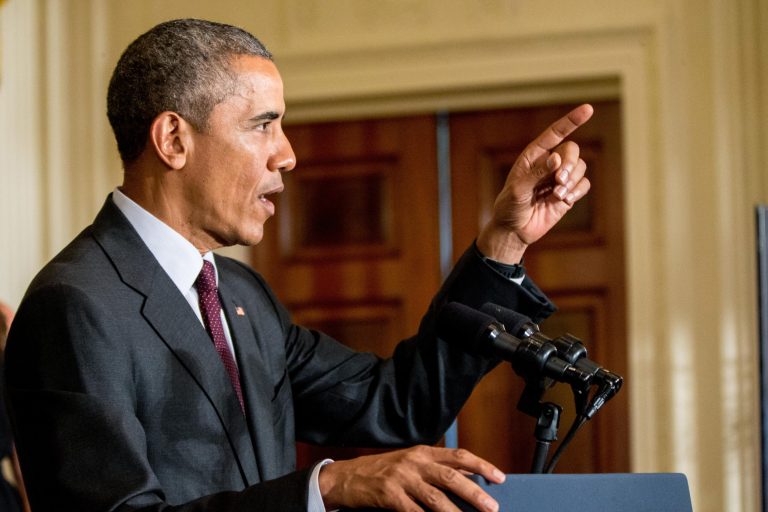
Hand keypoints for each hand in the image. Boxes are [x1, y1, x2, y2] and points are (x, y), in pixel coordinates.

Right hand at [318, 445, 505, 511]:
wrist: (346, 477)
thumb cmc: (382, 471)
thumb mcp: (409, 462)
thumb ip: (435, 468)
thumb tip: (468, 477)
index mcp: (422, 452)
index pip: (458, 456)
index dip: (481, 466)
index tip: (499, 478)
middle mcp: (414, 462)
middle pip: (450, 477)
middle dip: (474, 493)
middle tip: (492, 507)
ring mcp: (401, 478)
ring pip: (435, 497)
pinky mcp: (389, 496)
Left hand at [476, 104, 593, 263]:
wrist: (514, 230)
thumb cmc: (509, 207)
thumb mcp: (518, 190)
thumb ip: (537, 173)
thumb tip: (556, 158)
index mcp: (534, 156)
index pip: (555, 133)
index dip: (571, 121)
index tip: (588, 109)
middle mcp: (549, 163)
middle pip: (572, 150)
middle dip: (569, 164)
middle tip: (558, 180)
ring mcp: (560, 178)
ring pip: (580, 167)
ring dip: (572, 180)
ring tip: (557, 194)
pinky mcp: (568, 193)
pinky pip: (584, 184)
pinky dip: (577, 191)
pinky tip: (564, 200)